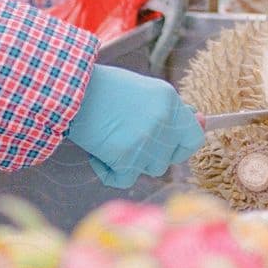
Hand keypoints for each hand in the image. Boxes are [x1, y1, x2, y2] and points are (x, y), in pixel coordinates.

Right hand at [66, 65, 204, 189]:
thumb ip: (166, 108)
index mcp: (168, 100)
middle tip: (127, 137)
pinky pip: (124, 179)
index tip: (171, 144)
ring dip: (132, 161)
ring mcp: (146, 142)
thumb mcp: (141, 88)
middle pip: (168, 158)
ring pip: (149, 169)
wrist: (69, 90)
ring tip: (111, 141)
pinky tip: (98, 155)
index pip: (194, 136)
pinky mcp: (125, 158)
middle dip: (150, 153)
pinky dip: (109, 172)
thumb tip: (198, 119)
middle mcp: (163, 122)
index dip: (181, 144)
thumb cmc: (102, 87)